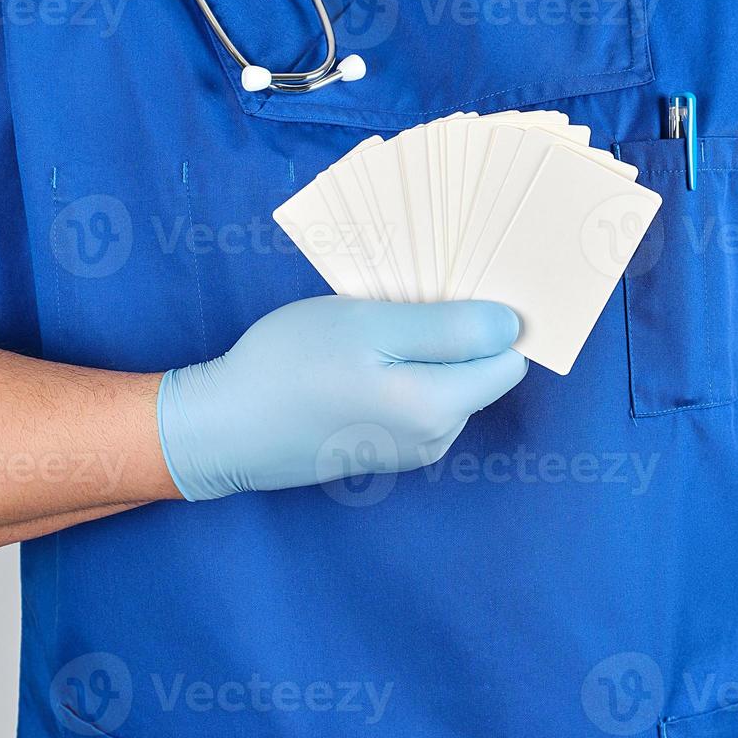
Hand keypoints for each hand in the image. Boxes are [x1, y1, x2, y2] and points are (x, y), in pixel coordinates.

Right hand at [157, 297, 528, 500]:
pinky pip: (416, 401)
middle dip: (453, 333)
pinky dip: (400, 374)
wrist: (225, 428)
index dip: (489, 317)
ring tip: (370, 329)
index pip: (507, 357)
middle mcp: (437, 437)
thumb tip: (511, 327)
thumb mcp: (370, 326)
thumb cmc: (291, 366)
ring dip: (423, 352)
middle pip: (478, 371)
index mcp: (441, 407)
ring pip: (446, 384)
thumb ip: (449, 328)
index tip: (452, 288)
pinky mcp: (384, 449)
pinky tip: (357, 359)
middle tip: (398, 302)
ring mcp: (411, 449)